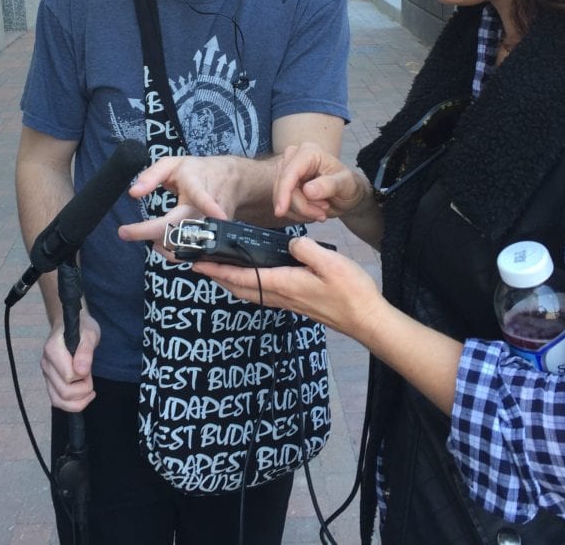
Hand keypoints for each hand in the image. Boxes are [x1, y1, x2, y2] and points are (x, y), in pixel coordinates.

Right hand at [40, 311, 100, 411]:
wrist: (71, 325)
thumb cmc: (82, 328)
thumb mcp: (89, 335)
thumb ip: (85, 352)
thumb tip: (81, 372)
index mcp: (52, 350)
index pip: (68, 377)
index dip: (83, 376)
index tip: (88, 365)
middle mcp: (46, 364)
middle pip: (64, 392)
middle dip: (83, 389)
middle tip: (89, 375)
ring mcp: (46, 374)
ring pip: (58, 401)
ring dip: (78, 400)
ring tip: (89, 388)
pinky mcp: (50, 381)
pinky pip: (57, 401)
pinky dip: (72, 404)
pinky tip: (84, 395)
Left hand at [118, 156, 238, 252]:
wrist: (232, 182)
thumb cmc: (198, 171)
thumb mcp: (173, 164)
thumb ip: (151, 175)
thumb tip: (133, 193)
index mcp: (199, 188)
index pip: (198, 200)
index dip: (192, 210)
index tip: (169, 217)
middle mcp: (209, 211)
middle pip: (181, 230)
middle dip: (150, 233)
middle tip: (124, 231)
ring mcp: (213, 228)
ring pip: (184, 245)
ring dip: (159, 242)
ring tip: (141, 232)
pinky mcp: (212, 239)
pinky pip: (190, 252)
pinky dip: (170, 250)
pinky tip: (158, 242)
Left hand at [191, 237, 382, 340]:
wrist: (367, 320)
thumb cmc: (351, 292)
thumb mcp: (329, 261)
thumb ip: (304, 249)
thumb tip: (289, 244)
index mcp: (283, 284)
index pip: (241, 276)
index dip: (217, 270)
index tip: (197, 264)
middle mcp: (281, 296)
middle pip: (239, 288)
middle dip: (217, 277)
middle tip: (200, 266)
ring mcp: (289, 302)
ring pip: (250, 293)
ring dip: (231, 282)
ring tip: (220, 270)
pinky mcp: (298, 304)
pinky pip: (263, 294)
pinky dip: (249, 285)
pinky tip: (253, 278)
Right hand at [273, 142, 369, 222]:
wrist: (346, 194)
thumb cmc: (348, 186)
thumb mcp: (345, 185)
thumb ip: (329, 185)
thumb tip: (307, 190)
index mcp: (309, 152)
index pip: (290, 173)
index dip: (283, 192)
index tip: (281, 211)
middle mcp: (293, 157)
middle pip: (284, 188)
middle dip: (302, 206)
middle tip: (322, 214)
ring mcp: (286, 170)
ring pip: (282, 198)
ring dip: (301, 211)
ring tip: (321, 211)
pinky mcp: (283, 184)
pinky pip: (282, 204)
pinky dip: (297, 213)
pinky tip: (312, 211)